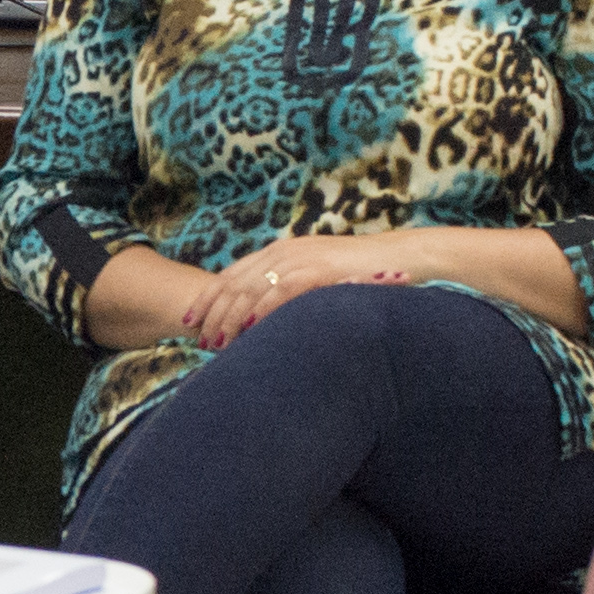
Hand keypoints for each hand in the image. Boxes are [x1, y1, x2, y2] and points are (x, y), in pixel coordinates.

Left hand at [183, 228, 447, 348]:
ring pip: (251, 288)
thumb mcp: (318, 279)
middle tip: (196, 339)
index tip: (189, 321)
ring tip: (214, 343)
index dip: (208, 298)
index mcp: (282, 251)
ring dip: (230, 317)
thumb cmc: (362, 274)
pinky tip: (247, 330)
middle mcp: (286, 251)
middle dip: (211, 312)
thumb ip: (290, 290)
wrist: (403, 257)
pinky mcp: (320, 270)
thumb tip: (265, 317)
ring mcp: (302, 258)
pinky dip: (261, 310)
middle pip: (234, 282)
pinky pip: (282, 291)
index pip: (232, 274)